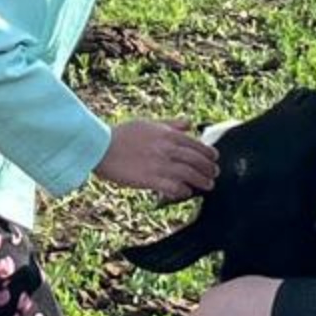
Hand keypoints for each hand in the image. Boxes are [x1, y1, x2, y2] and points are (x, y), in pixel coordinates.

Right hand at [95, 118, 219, 201]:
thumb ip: (171, 124)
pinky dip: (182, 191)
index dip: (208, 152)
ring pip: (189, 174)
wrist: (101, 146)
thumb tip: (189, 123)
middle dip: (208, 168)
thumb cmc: (123, 134)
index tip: (214, 158)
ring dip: (201, 181)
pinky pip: (173, 187)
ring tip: (208, 185)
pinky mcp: (150, 179)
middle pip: (196, 160)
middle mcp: (167, 149)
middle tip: (214, 174)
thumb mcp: (149, 123)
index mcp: (167, 134)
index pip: (195, 144)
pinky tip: (186, 193)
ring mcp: (160, 164)